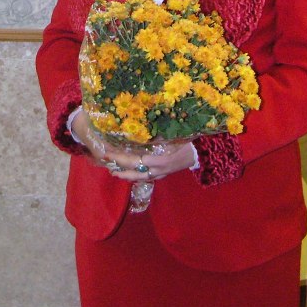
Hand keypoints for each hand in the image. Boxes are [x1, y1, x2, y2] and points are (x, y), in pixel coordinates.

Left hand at [72, 110, 195, 181]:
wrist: (200, 154)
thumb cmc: (186, 141)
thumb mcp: (170, 136)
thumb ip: (155, 135)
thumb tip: (138, 127)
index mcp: (158, 159)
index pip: (134, 160)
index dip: (120, 158)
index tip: (108, 152)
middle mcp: (157, 170)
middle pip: (134, 171)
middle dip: (119, 167)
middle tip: (106, 162)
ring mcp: (160, 174)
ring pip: (139, 177)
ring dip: (126, 175)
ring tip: (114, 172)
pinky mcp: (163, 176)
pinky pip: (147, 178)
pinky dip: (137, 176)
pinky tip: (130, 174)